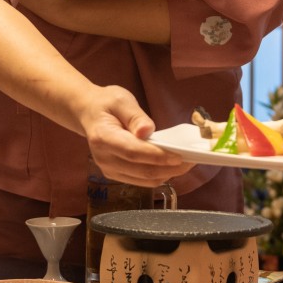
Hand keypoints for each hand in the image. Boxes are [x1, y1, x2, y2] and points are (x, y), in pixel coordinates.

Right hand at [75, 85, 190, 185]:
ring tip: (187, 162)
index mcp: (103, 138)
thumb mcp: (121, 100)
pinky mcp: (117, 175)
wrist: (89, 114)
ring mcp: (109, 170)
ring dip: (168, 174)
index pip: (133, 152)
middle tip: (193, 159)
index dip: (157, 156)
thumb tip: (148, 131)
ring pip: (145, 180)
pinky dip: (160, 175)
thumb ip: (135, 116)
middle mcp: (104, 159)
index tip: (180, 156)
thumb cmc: (106, 104)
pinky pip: (143, 181)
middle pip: (142, 170)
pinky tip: (172, 165)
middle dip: (170, 168)